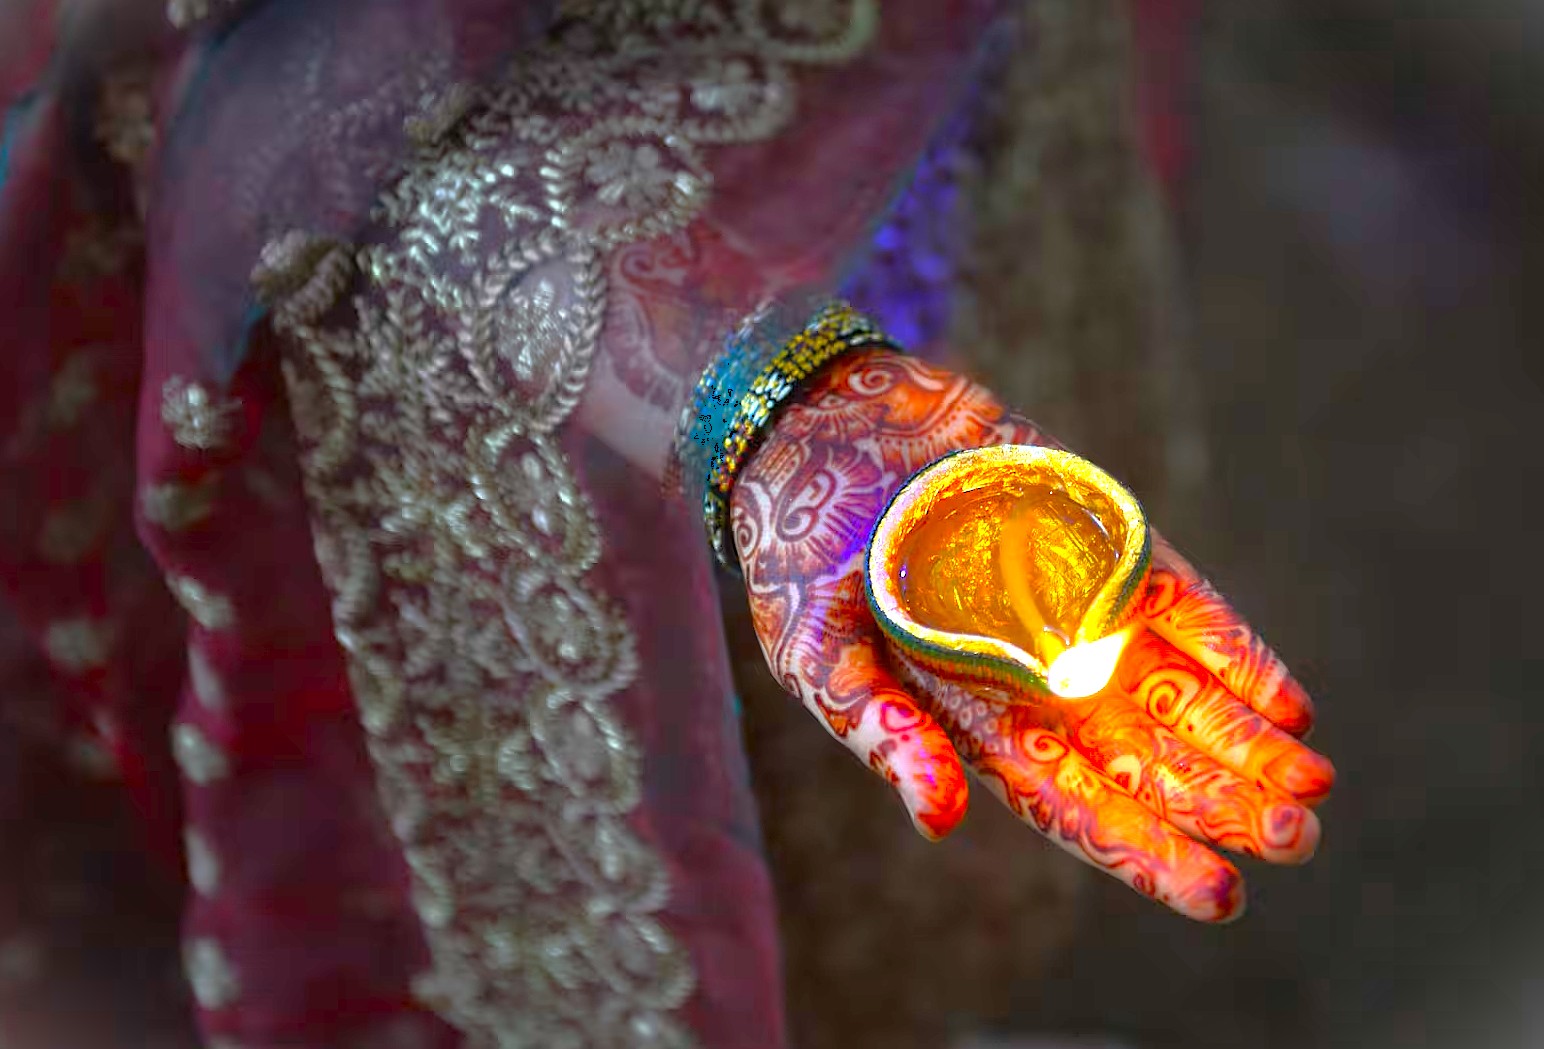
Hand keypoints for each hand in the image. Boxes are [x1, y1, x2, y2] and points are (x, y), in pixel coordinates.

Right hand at [729, 350, 1334, 921]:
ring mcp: (1076, 610)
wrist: (820, 433)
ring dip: (1243, 740)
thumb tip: (940, 821)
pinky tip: (1288, 702)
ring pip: (1176, 691)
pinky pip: (1181, 605)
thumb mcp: (815, 653)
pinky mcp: (1100, 543)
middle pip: (1143, 759)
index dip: (1142, 851)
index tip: (1218, 893)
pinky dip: (1234, 652)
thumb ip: (879, 731)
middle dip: (1219, 802)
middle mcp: (1038, 677)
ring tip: (1310, 787)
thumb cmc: (801, 558)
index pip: (1072, 804)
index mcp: (973, 721)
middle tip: (1296, 840)